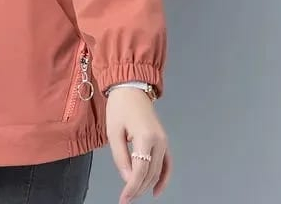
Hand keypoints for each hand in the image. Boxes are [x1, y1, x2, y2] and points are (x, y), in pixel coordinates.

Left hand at [105, 87, 171, 202]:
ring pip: (158, 171)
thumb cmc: (119, 107)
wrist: (131, 88)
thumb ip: (120, 157)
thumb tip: (127, 179)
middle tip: (126, 198)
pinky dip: (163, 178)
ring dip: (147, 185)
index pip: (140, 171)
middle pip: (150, 174)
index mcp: (146, 137)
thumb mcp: (113, 131)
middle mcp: (159, 141)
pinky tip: (156, 190)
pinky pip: (167, 164)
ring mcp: (164, 141)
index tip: (123, 199)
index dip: (132, 188)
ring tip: (135, 194)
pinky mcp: (164, 140)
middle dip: (138, 188)